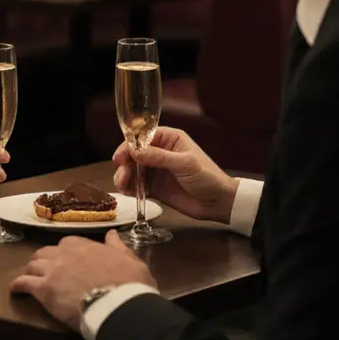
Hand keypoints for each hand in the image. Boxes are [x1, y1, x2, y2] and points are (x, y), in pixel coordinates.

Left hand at [10, 230, 156, 330]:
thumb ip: (119, 247)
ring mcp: (53, 270)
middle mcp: (67, 254)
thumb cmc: (130, 283)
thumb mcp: (131, 260)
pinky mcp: (43, 289)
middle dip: (45, 259)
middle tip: (47, 270)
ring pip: (33, 264)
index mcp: (87, 247)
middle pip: (47, 251)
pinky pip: (23, 283)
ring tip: (31, 278)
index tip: (68, 259)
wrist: (119, 302)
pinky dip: (18, 286)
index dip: (66, 251)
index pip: (69, 242)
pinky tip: (16, 290)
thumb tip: (112, 234)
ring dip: (32, 270)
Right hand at [113, 126, 237, 223]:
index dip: (129, 145)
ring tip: (123, 185)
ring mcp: (156, 170)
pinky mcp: (154, 187)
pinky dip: (129, 188)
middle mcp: (159, 152)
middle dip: (124, 163)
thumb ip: (159, 157)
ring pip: (132, 170)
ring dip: (123, 176)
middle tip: (122, 175)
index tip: (120, 157)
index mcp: (169, 139)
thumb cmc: (207, 177)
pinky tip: (128, 192)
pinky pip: (136, 185)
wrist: (218, 202)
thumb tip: (135, 151)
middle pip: (133, 154)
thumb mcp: (185, 164)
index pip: (142, 137)